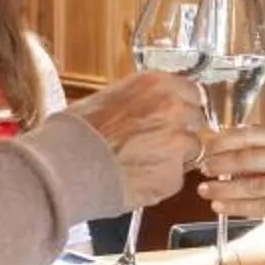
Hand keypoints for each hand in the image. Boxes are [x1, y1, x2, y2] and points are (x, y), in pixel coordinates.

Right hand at [70, 69, 207, 209]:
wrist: (68, 165)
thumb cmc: (78, 132)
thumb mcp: (109, 98)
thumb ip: (139, 99)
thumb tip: (148, 104)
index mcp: (157, 85)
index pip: (191, 91)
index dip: (184, 105)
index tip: (179, 113)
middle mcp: (173, 110)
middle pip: (196, 119)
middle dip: (182, 129)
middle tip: (159, 140)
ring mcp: (176, 144)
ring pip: (191, 149)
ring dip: (176, 155)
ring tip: (145, 162)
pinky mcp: (173, 176)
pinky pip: (176, 177)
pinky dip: (163, 179)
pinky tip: (139, 178)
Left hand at [200, 126, 264, 245]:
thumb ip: (263, 153)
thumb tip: (220, 150)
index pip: (251, 133)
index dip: (223, 140)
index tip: (204, 146)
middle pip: (250, 156)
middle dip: (220, 162)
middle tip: (202, 168)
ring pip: (253, 183)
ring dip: (224, 187)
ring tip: (204, 190)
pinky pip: (262, 206)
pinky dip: (237, 206)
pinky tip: (220, 207)